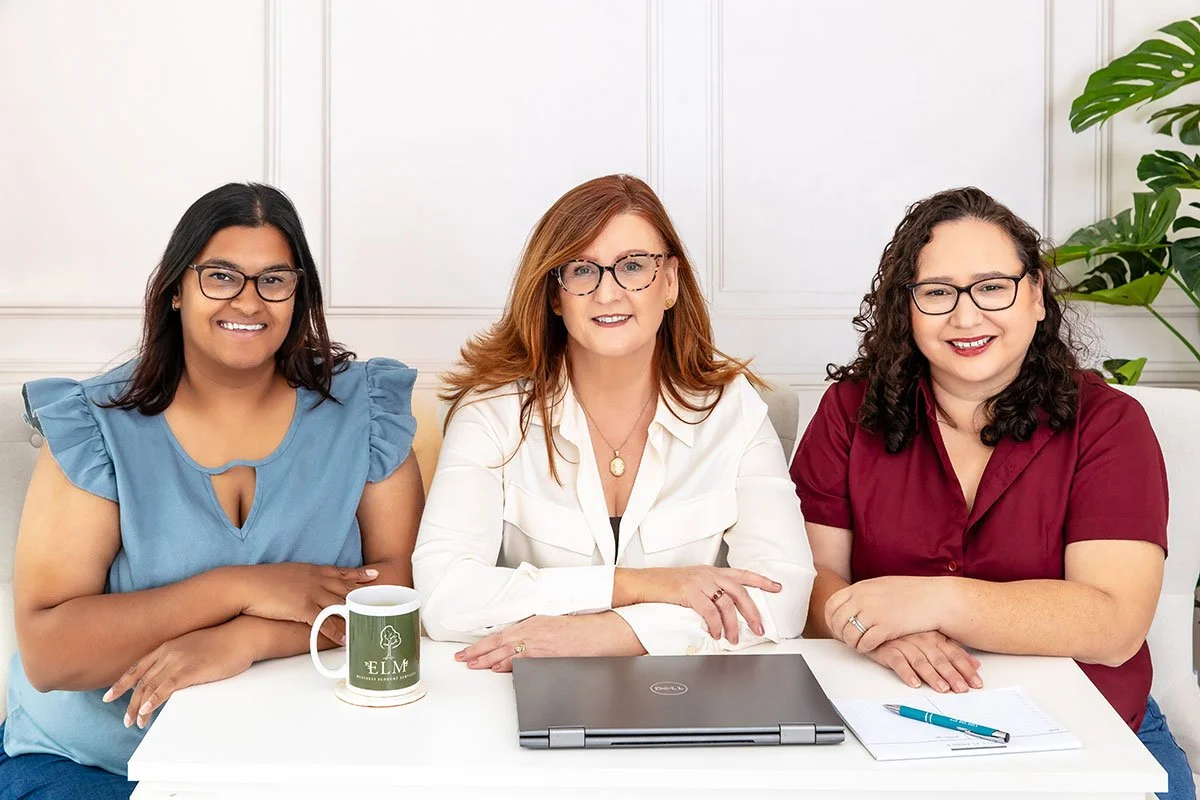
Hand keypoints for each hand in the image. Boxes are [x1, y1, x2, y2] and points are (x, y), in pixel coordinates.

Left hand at [102, 621, 256, 728]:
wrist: (243, 634)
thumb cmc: (224, 641)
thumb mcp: (196, 647)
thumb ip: (181, 658)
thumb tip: (174, 674)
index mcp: (168, 647)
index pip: (138, 667)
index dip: (121, 683)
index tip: (109, 696)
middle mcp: (169, 653)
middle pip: (142, 681)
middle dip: (130, 703)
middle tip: (127, 720)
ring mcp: (179, 661)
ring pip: (151, 687)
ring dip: (140, 707)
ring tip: (137, 722)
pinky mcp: (192, 670)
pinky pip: (167, 687)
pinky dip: (154, 699)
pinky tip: (147, 710)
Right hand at [237, 563, 377, 641]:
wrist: (243, 584)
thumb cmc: (259, 581)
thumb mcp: (284, 574)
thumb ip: (298, 579)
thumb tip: (303, 586)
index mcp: (310, 570)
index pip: (340, 571)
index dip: (358, 574)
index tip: (375, 574)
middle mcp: (314, 579)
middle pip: (346, 587)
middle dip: (366, 593)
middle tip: (384, 597)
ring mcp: (310, 593)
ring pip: (340, 604)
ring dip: (355, 615)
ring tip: (371, 622)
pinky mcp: (302, 607)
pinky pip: (324, 621)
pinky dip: (337, 630)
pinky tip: (346, 638)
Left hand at [454, 613, 643, 671]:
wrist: (604, 632)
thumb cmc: (583, 629)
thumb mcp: (554, 626)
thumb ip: (535, 635)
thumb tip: (519, 648)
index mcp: (534, 622)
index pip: (502, 634)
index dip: (483, 643)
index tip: (468, 650)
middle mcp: (534, 631)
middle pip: (499, 642)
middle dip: (478, 652)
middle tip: (461, 659)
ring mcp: (541, 643)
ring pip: (507, 652)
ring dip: (487, 659)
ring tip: (472, 665)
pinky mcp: (549, 654)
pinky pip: (524, 660)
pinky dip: (508, 665)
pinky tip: (497, 669)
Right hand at [616, 566, 780, 643]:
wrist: (641, 584)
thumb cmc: (662, 587)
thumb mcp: (690, 584)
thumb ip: (707, 592)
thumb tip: (722, 612)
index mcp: (711, 571)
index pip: (742, 574)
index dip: (762, 580)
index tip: (777, 587)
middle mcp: (708, 574)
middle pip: (740, 592)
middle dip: (753, 612)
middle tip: (759, 628)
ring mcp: (699, 581)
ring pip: (727, 604)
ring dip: (733, 625)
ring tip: (733, 639)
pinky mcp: (688, 591)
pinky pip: (709, 611)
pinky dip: (715, 625)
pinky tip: (715, 633)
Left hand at [825, 576, 945, 652]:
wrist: (935, 598)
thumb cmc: (911, 592)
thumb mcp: (881, 585)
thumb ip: (863, 593)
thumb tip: (848, 602)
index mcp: (860, 588)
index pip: (832, 604)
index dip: (831, 619)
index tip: (837, 627)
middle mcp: (863, 599)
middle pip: (837, 622)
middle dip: (840, 634)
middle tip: (849, 639)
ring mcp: (873, 613)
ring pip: (849, 635)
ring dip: (853, 643)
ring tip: (861, 644)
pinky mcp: (885, 627)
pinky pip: (865, 644)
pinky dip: (865, 648)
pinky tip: (872, 647)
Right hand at [866, 632, 982, 692]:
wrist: (875, 624)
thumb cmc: (906, 634)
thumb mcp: (933, 639)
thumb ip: (954, 651)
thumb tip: (976, 664)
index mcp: (934, 637)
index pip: (954, 654)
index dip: (966, 669)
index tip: (976, 683)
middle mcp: (921, 640)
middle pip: (939, 659)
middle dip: (952, 675)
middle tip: (962, 689)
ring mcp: (904, 644)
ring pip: (920, 661)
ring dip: (932, 676)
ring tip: (942, 688)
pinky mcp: (887, 650)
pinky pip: (898, 662)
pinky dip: (906, 672)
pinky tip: (914, 683)